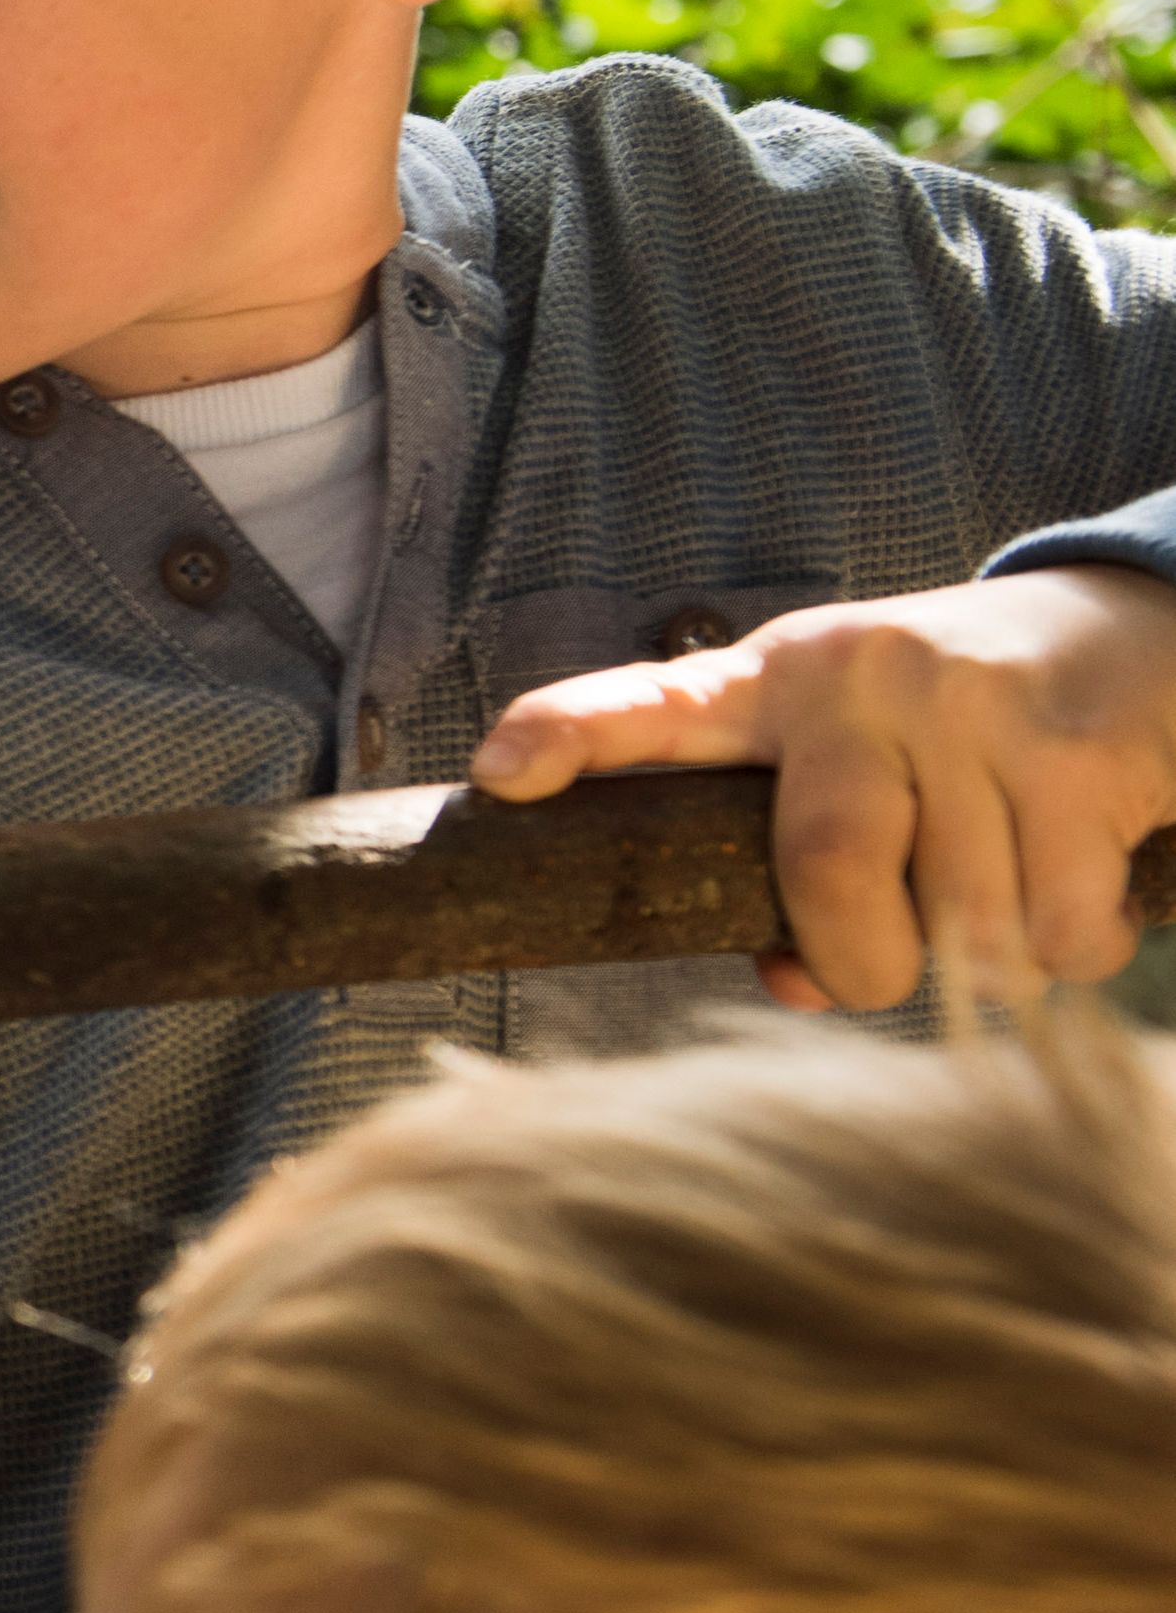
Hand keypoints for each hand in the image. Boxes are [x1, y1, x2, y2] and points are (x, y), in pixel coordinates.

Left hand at [468, 566, 1175, 1009]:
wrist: (1137, 627)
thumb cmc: (955, 728)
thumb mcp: (856, 762)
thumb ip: (796, 870)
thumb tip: (794, 985)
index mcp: (773, 683)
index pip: (648, 702)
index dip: (568, 732)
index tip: (501, 771)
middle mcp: (859, 680)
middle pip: (825, 867)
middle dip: (859, 961)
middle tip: (882, 969)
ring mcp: (971, 707)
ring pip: (960, 920)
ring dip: (990, 959)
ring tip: (1007, 902)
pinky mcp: (1077, 750)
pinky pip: (1058, 921)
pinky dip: (1073, 947)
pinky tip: (1079, 890)